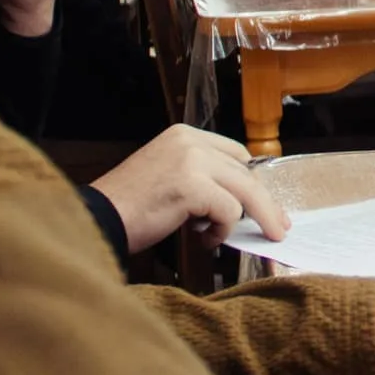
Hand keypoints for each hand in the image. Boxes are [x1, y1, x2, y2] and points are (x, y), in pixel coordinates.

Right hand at [89, 124, 289, 253]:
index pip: (236, 155)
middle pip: (246, 172)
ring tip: (222, 238)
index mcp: (184, 136)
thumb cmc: (130, 208)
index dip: (252, 182)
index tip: (267, 204)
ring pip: (244, 191)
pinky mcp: (191, 185)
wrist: (97, 220)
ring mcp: (191, 160)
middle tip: (278, 228)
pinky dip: (221, 230)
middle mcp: (190, 141)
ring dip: (242, 220)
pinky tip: (201, 238)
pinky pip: (228, 211)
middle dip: (264, 203)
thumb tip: (240, 201)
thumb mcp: (170, 178)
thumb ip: (203, 178)